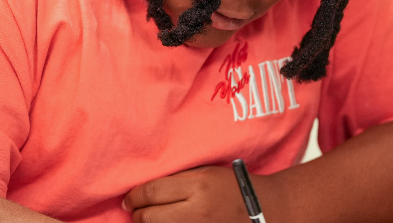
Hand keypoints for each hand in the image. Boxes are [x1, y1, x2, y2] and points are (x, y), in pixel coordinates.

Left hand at [122, 165, 253, 222]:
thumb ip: (177, 180)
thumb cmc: (232, 187)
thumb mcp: (206, 173)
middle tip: (134, 211)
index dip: (134, 196)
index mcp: (198, 185)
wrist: (264, 210)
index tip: (127, 199)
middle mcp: (198, 211)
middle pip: (150, 217)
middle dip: (137, 215)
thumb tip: (144, 190)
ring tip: (147, 220)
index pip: (152, 192)